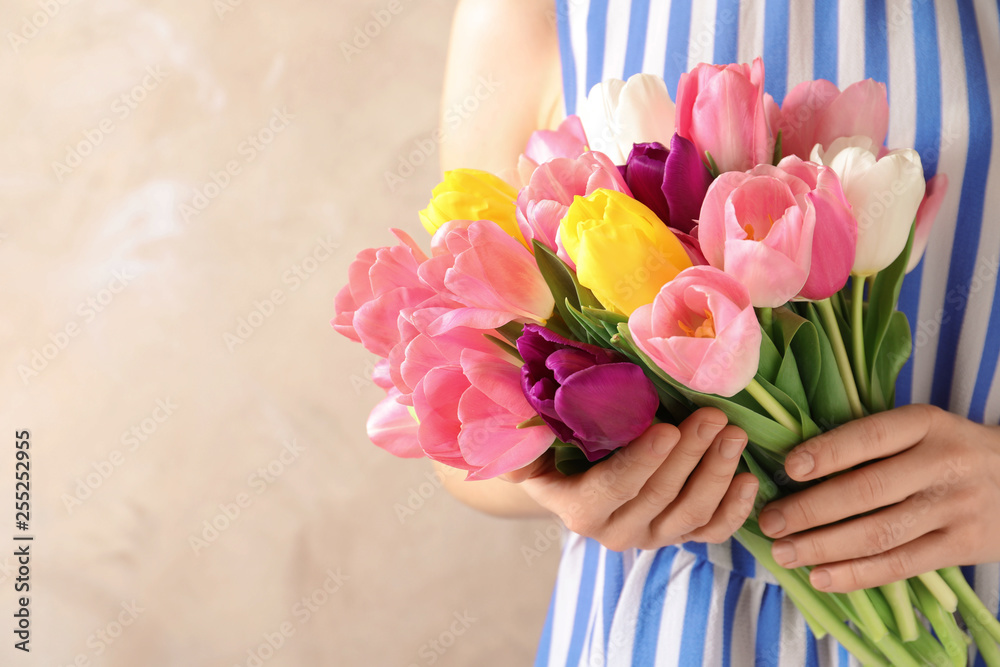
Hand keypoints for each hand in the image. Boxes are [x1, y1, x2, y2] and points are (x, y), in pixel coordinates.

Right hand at [502, 408, 757, 550]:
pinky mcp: (676, 534)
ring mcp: (649, 536)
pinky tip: (748, 479)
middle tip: (714, 416)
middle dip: (690, 455)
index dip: (641, 462)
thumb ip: (524, 430)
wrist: (569, 475)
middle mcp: (614, 531)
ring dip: (716, 473)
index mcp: (576, 508)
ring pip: (690, 515)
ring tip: (734, 434)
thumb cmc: (551, 445)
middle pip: (660, 496)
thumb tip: (521, 413)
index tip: (667, 428)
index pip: (613, 487)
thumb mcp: (530, 440)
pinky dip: (734, 510)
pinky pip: (710, 532)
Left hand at [758, 404, 999, 591]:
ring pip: (879, 533)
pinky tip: (820, 576)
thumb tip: (793, 464)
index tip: (788, 469)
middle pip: (867, 491)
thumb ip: (870, 441)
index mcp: (925, 424)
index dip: (827, 453)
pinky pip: (900, 565)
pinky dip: (856, 574)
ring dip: (824, 547)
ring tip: (784, 552)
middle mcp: (942, 464)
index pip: (870, 437)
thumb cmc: (946, 449)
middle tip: (770, 521)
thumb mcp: (920, 428)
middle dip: (810, 510)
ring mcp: (954, 508)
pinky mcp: (961, 547)